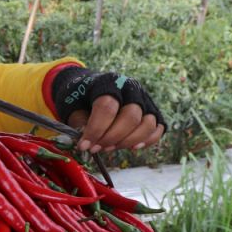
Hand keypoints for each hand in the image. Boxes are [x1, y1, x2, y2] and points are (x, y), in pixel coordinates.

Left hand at [51, 67, 165, 152]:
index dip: (96, 129)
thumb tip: (88, 141)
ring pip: (148, 123)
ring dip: (129, 141)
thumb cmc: (81, 99)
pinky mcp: (153, 111)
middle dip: (113, 137)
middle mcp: (131, 88)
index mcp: (109, 82)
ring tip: (110, 148)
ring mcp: (145, 99)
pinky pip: (157, 129)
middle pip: (131, 116)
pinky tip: (131, 148)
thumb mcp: (74, 107)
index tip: (84, 145)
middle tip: (97, 148)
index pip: (107, 106)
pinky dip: (147, 141)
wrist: (90, 88)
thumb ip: (81, 122)